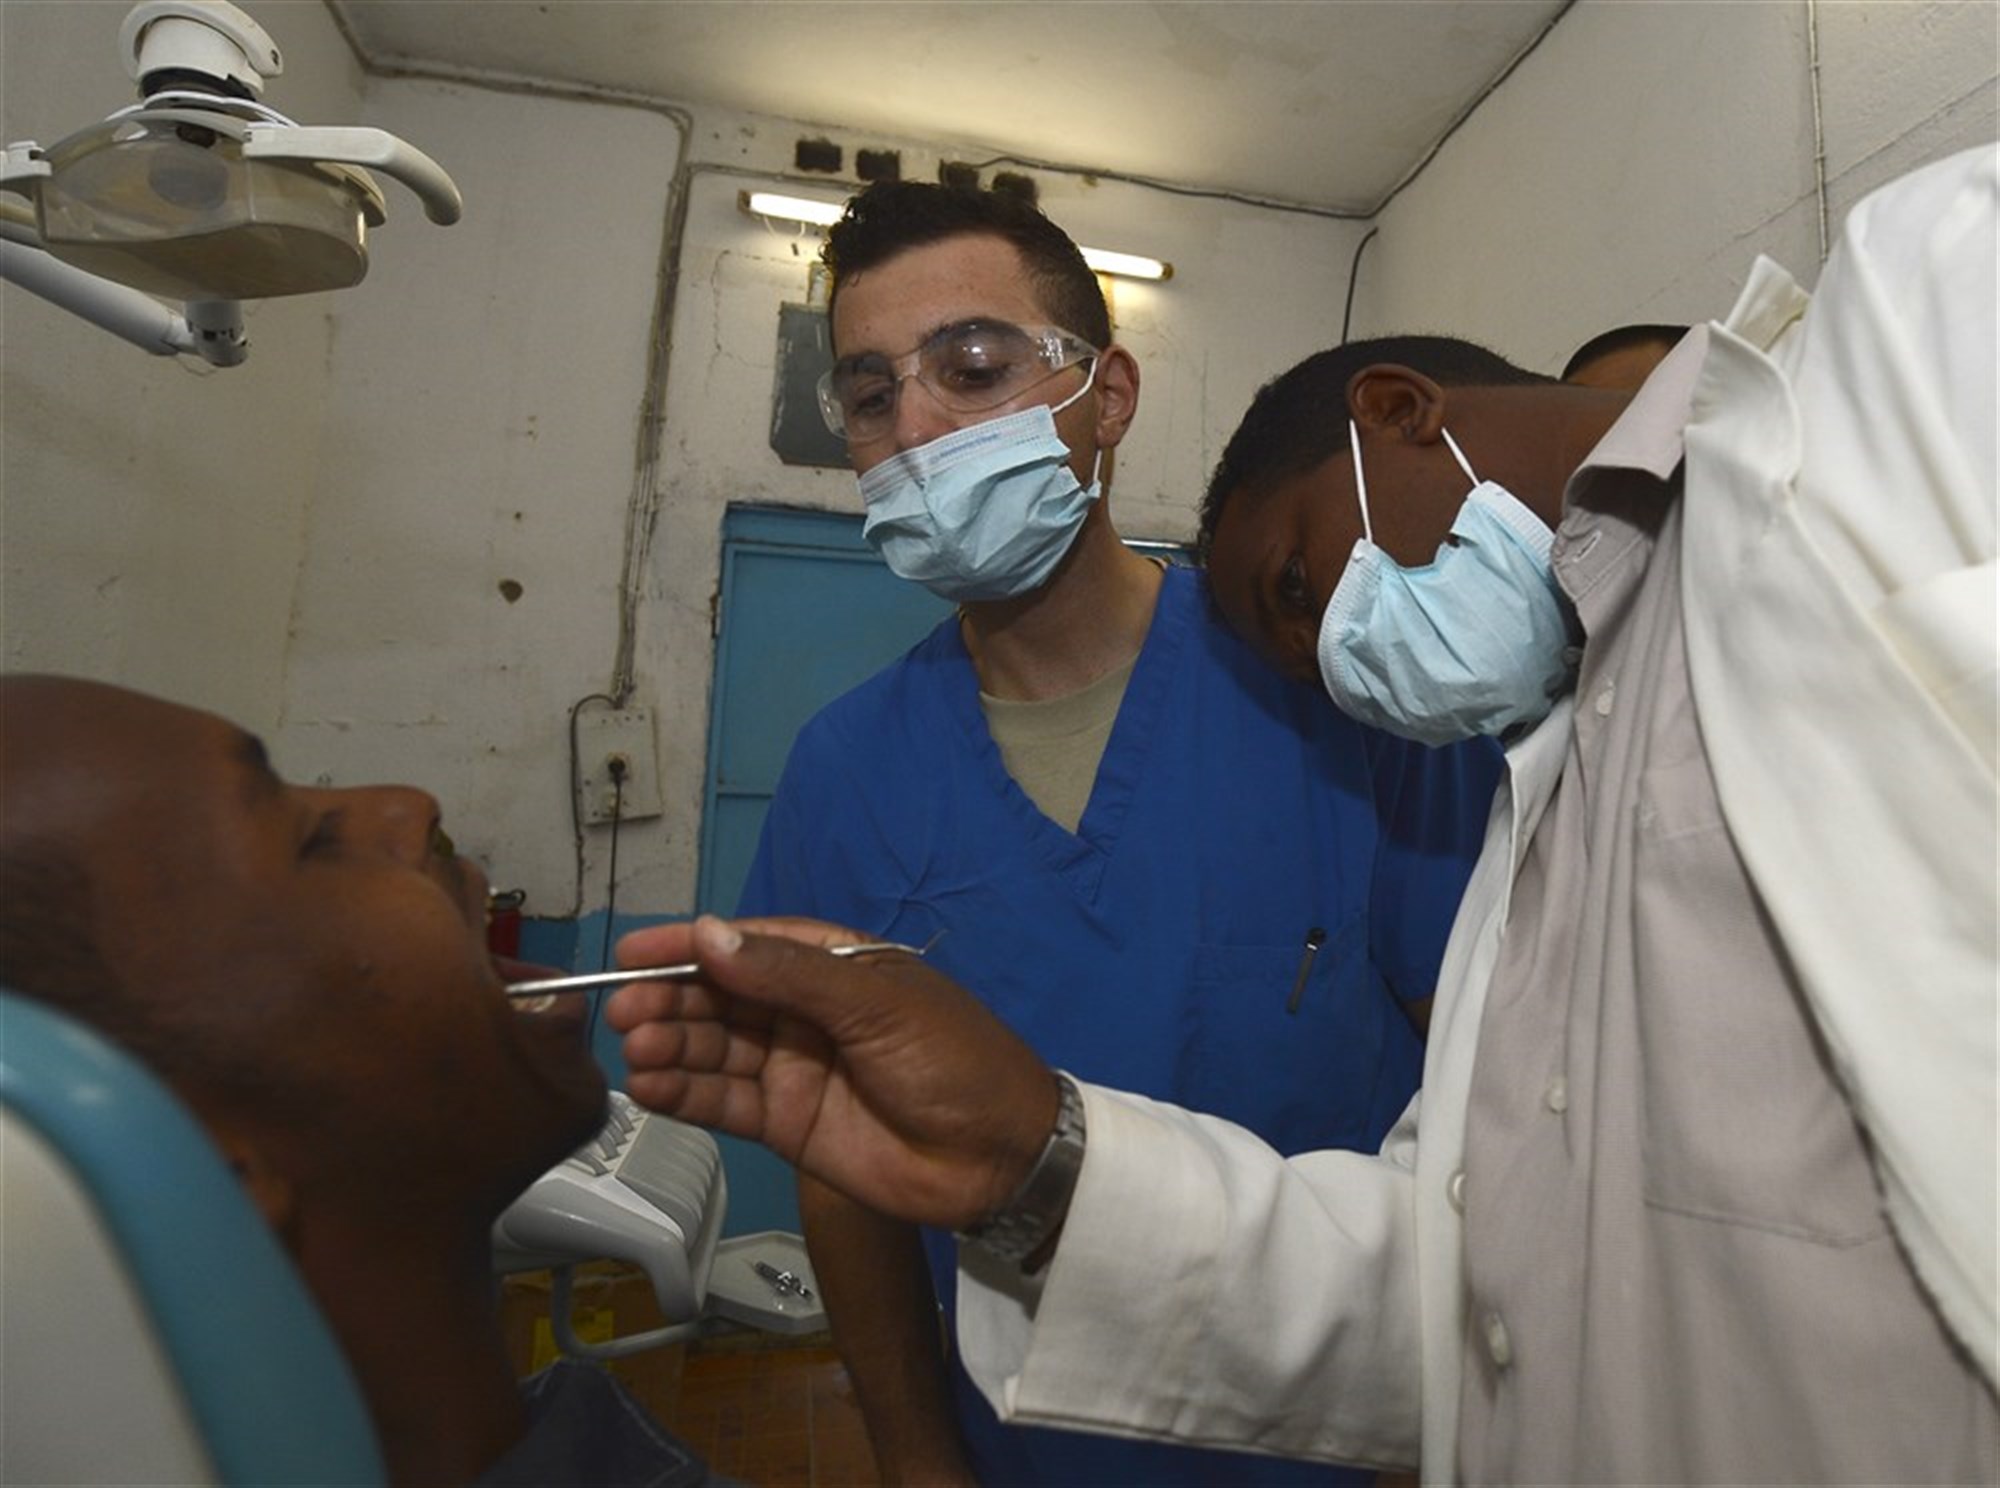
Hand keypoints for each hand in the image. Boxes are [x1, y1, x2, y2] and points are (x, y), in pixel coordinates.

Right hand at [605, 915, 1057, 1231]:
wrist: (1000, 1156)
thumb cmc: (954, 1060)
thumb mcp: (876, 1004)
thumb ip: (789, 973)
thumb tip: (710, 935)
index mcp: (834, 965)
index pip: (748, 945)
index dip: (690, 946)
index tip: (632, 954)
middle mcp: (806, 1012)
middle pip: (721, 999)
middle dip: (670, 1001)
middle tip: (624, 1012)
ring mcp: (794, 1068)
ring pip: (714, 1050)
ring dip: (670, 1047)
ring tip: (635, 1049)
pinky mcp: (787, 1124)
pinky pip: (724, 1103)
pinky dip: (684, 1095)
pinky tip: (650, 1088)